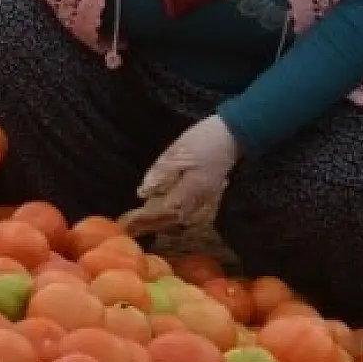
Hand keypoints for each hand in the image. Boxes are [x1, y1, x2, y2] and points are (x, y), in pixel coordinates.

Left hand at [120, 115, 239, 235]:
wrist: (233, 134)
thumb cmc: (204, 140)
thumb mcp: (177, 152)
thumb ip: (160, 172)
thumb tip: (142, 193)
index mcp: (191, 190)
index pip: (165, 212)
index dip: (146, 219)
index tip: (129, 222)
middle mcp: (200, 200)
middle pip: (173, 220)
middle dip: (151, 225)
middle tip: (130, 227)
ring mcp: (206, 198)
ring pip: (181, 219)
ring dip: (161, 223)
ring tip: (142, 223)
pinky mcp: (208, 194)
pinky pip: (188, 212)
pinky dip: (173, 216)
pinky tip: (163, 212)